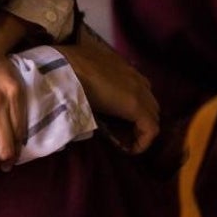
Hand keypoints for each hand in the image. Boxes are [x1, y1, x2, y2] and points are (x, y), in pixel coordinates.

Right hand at [56, 24, 158, 154]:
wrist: (65, 68)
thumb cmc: (67, 69)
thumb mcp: (81, 73)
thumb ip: (88, 81)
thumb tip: (83, 94)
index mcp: (122, 67)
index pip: (138, 89)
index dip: (131, 107)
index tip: (117, 120)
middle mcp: (135, 77)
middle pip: (149, 103)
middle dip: (139, 118)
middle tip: (122, 131)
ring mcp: (139, 91)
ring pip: (152, 115)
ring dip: (140, 127)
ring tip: (124, 139)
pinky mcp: (137, 107)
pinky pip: (150, 129)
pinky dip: (143, 141)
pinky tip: (130, 150)